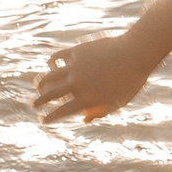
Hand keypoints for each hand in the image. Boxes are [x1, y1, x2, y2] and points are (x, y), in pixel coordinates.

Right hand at [32, 30, 162, 122]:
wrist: (137, 53)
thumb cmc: (132, 80)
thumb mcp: (120, 101)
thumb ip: (101, 112)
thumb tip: (85, 119)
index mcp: (87, 99)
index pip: (61, 112)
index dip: (49, 118)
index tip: (43, 120)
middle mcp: (77, 84)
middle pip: (50, 95)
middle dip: (39, 101)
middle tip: (33, 104)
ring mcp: (75, 67)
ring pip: (49, 76)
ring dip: (40, 82)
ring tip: (37, 86)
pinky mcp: (77, 51)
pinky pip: (58, 57)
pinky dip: (52, 62)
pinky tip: (51, 64)